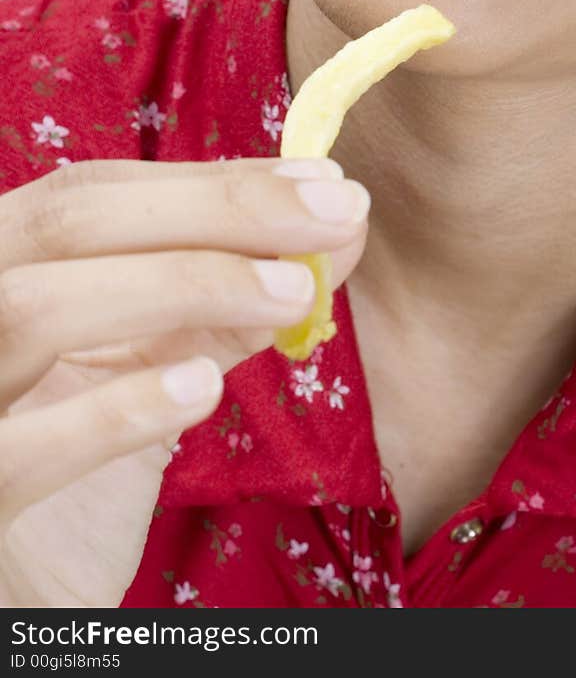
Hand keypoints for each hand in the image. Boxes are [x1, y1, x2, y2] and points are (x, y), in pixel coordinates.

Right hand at [0, 156, 368, 607]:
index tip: (324, 183)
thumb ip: (226, 299)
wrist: (7, 596)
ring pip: (33, 309)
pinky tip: (203, 389)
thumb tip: (337, 230)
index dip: (210, 182)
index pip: (91, 194)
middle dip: (215, 208)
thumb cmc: (71, 467)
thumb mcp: (146, 367)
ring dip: (179, 285)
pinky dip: (116, 410)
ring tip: (289, 295)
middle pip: (67, 222)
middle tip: (334, 216)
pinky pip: (18, 452)